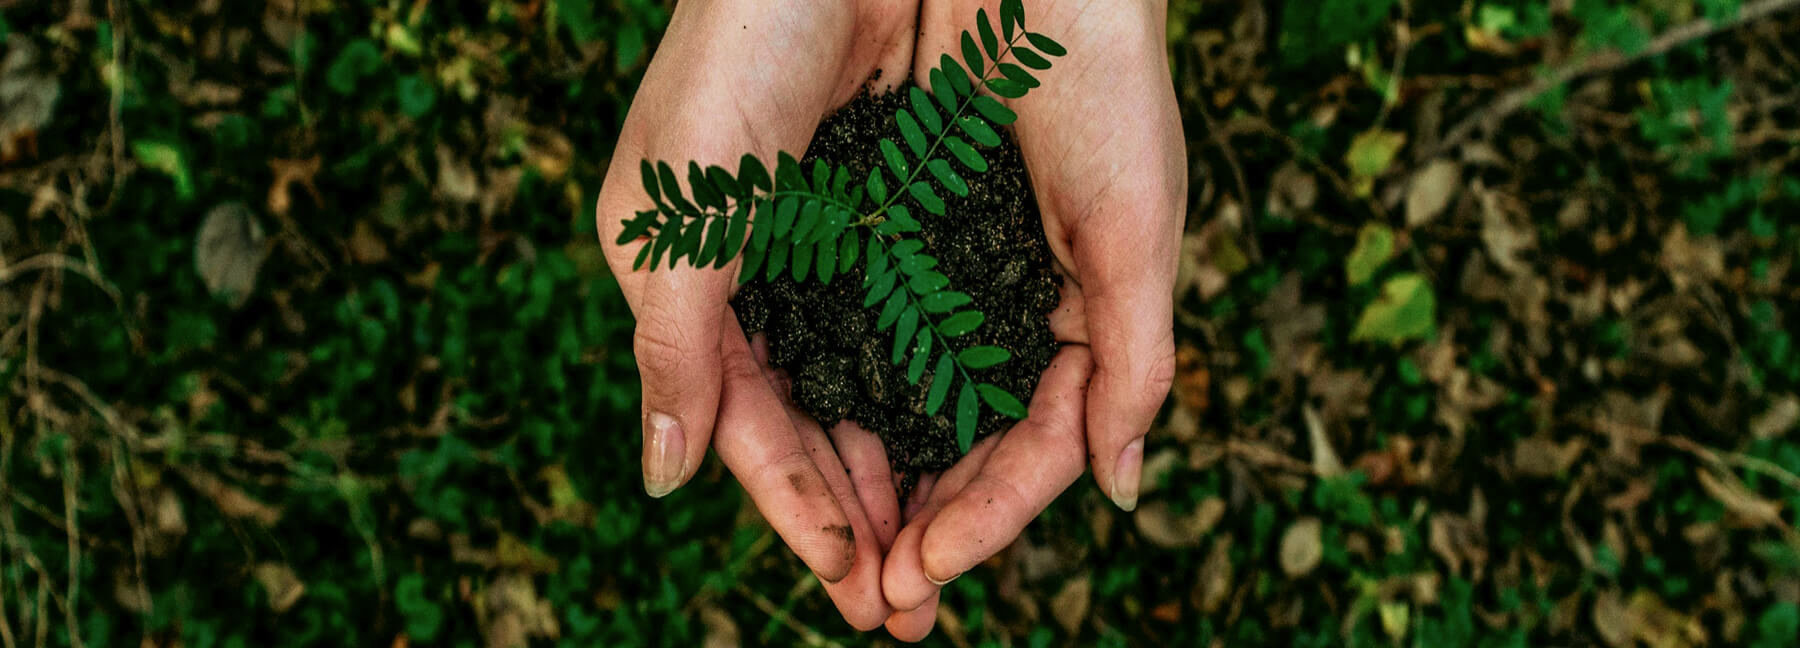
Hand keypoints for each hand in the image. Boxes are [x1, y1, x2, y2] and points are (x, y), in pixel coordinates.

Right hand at [594, 0, 921, 628]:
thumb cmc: (735, 52)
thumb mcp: (675, 208)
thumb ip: (674, 344)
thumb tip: (664, 480)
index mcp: (713, 285)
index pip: (756, 428)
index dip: (798, 512)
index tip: (849, 590)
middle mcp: (795, 280)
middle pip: (831, 428)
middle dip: (865, 522)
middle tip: (905, 610)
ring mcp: (872, 251)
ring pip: (898, 394)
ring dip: (922, 481)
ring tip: (946, 561)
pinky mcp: (944, 214)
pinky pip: (959, 330)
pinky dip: (976, 397)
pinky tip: (996, 455)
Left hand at [879, 0, 1184, 637]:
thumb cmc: (1106, 88)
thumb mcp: (1133, 229)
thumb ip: (1134, 363)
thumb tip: (1120, 494)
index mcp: (1091, 316)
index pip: (1039, 447)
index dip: (987, 518)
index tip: (924, 575)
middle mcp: (1021, 304)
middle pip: (970, 441)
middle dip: (928, 522)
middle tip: (878, 603)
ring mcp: (961, 271)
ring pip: (918, 402)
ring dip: (882, 476)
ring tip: (840, 550)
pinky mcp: (904, 229)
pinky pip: (872, 332)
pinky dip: (849, 391)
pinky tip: (815, 439)